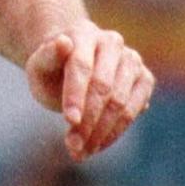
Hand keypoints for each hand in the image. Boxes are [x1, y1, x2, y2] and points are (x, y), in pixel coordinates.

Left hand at [24, 22, 154, 159]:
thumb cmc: (53, 70)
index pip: (81, 65)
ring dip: (100, 132)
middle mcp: (112, 42)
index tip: (69, 121)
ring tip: (80, 151)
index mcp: (84, 33)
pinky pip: (134, 110)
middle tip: (72, 147)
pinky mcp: (145, 79)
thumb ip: (47, 56)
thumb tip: (63, 43)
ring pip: (120, 102)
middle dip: (87, 120)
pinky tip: (97, 145)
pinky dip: (115, 132)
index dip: (76, 94)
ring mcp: (132, 60)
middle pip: (103, 87)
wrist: (72, 69)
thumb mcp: (39, 66)